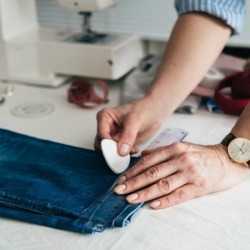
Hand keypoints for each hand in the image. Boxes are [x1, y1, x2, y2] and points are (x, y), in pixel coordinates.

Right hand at [94, 97, 165, 154]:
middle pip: (102, 144)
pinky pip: (118, 152)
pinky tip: (135, 149)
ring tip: (132, 149)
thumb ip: (127, 136)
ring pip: (109, 150)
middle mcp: (106, 126)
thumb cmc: (144, 110)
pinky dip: (125, 154)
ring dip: (120, 153)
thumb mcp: (135, 121)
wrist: (155, 112)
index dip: (108, 145)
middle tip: (125, 153)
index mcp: (104, 117)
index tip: (118, 151)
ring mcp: (113, 135)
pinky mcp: (120, 141)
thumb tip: (121, 151)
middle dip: (113, 151)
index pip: (101, 135)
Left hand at [114, 142, 249, 208]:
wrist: (226, 160)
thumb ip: (161, 151)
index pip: (148, 161)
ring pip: (163, 184)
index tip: (122, 179)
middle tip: (119, 190)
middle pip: (152, 173)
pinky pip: (179, 195)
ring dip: (145, 193)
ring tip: (131, 199)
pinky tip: (153, 205)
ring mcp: (190, 172)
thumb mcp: (181, 146)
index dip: (133, 171)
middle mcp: (181, 159)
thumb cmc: (201, 154)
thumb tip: (142, 155)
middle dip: (134, 182)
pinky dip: (165, 200)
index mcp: (174, 148)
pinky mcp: (199, 186)